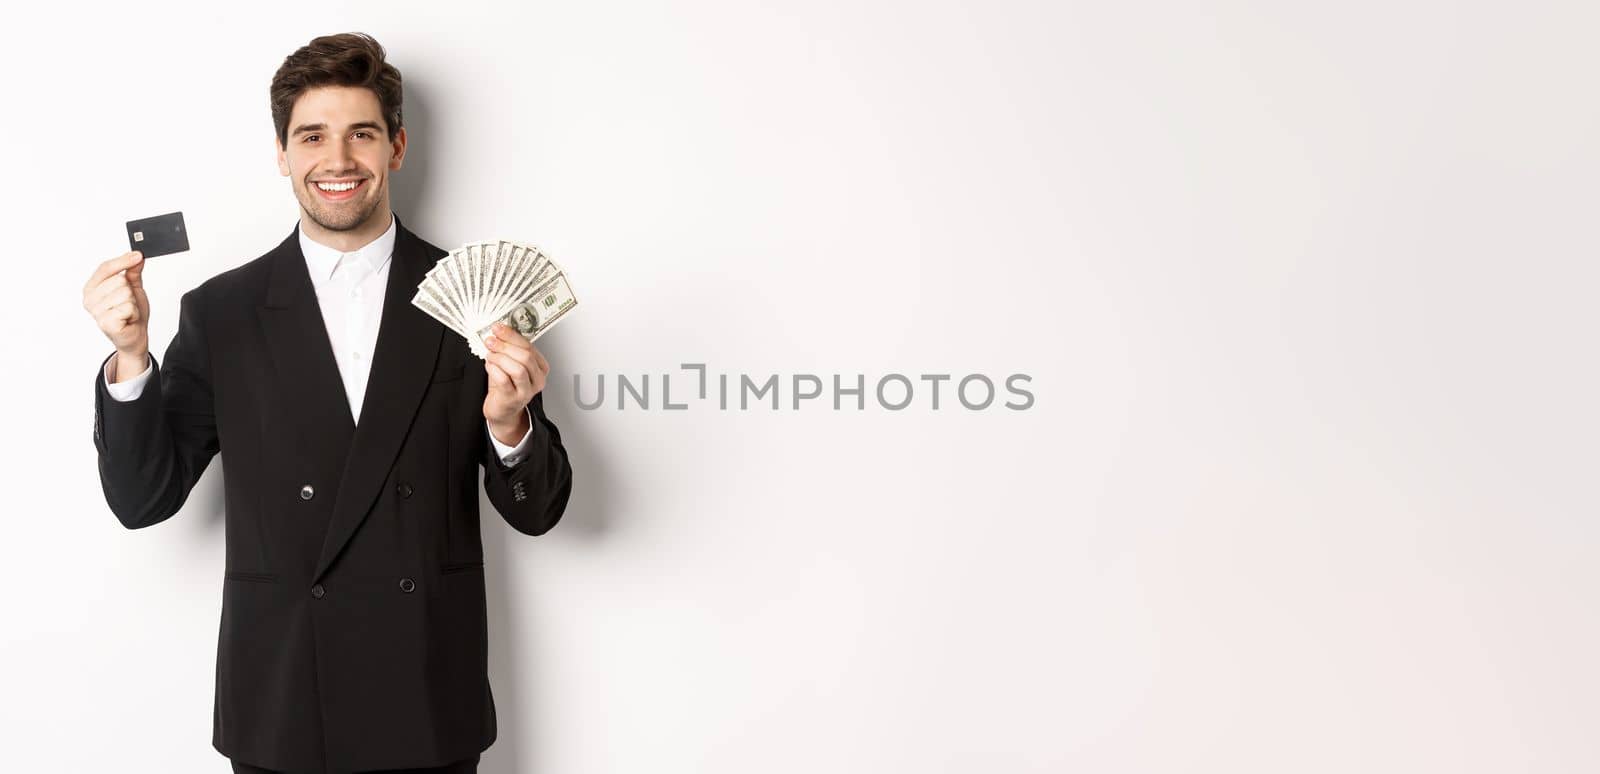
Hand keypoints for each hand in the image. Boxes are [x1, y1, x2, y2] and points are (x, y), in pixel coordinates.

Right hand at [84, 251, 149, 374]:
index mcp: (92, 288)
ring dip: (133, 303)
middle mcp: (90, 299)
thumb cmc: (131, 312)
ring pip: (125, 293)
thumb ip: (132, 272)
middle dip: (131, 292)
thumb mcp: (133, 288)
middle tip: (128, 303)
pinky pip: (128, 307)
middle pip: (119, 280)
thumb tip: (136, 256)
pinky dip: (134, 313)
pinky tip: (128, 319)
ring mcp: (96, 312)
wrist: (135, 336)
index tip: (138, 256)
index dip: (122, 261)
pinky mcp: (106, 323)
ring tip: (128, 312)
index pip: (105, 268)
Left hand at [483, 322, 549, 443]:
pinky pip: (504, 380)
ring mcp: (526, 391)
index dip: (512, 335)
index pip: (529, 346)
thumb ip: (508, 349)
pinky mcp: (513, 399)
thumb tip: (498, 332)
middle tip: (491, 341)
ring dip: (500, 358)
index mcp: (540, 367)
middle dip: (505, 346)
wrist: (503, 410)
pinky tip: (489, 366)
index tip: (498, 328)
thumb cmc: (506, 385)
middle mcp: (537, 379)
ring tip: (490, 355)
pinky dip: (494, 370)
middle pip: (526, 357)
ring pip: (518, 368)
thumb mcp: (510, 364)